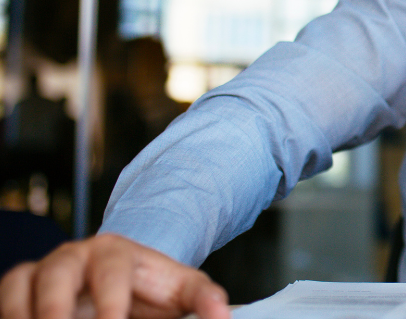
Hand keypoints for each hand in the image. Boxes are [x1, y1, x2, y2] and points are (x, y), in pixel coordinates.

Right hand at [0, 234, 228, 318]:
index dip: (111, 300)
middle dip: (55, 308)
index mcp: (116, 252)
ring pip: (20, 287)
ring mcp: (41, 272)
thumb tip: (224, 317)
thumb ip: (204, 299)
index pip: (110, 271)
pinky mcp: (18, 290)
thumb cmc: (152, 288)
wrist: (126, 282)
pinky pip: (4, 300)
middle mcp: (73, 257)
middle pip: (56, 274)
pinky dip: (10, 315)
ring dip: (25, 314)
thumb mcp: (182, 290)